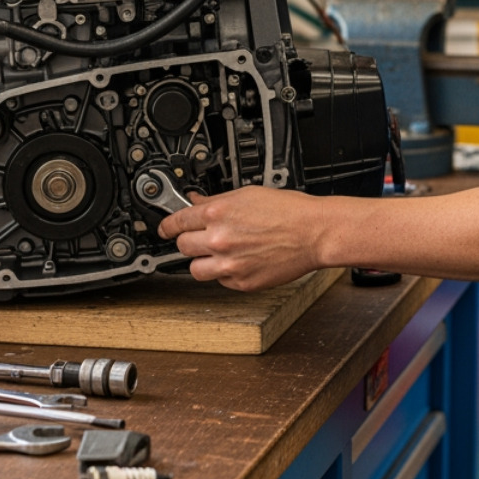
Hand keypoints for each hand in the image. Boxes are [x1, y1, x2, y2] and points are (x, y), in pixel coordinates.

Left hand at [156, 186, 330, 291]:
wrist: (314, 233)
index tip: (165, 228)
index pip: (176, 222)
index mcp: (218, 214)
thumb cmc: (289, 211)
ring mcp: (230, 264)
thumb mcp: (247, 194)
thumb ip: (216, 201)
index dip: (168, 225)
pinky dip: (225, 273)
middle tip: (200, 238)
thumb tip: (195, 202)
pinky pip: (220, 281)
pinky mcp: (242, 283)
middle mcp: (219, 240)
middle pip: (182, 246)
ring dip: (202, 261)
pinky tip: (241, 260)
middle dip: (188, 241)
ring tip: (219, 254)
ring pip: (196, 269)